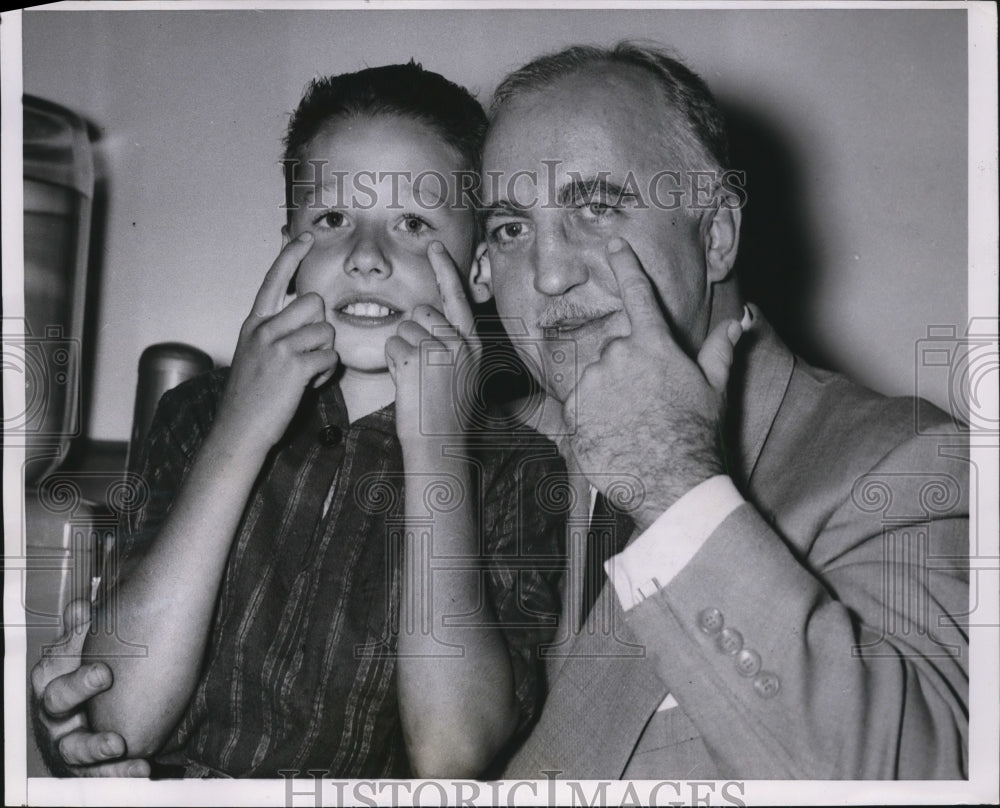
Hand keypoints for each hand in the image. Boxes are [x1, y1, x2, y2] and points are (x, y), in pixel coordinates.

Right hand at [30, 600, 149, 776]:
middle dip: (80, 697)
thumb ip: (83, 628)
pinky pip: (100, 774)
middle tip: (110, 689)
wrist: (95, 708)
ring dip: (95, 748)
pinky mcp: (85, 767)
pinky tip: (143, 768)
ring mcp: (66, 741)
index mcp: (51, 678)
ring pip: (72, 749)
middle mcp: (52, 713)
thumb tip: (81, 607)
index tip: (107, 672)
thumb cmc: (86, 669)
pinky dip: (121, 772)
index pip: (53, 672)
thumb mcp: (83, 646)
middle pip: (56, 706)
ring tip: (118, 744)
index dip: (76, 673)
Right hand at [216, 233, 338, 450]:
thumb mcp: (255, 355)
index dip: (291, 255)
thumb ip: (276, 334)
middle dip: (321, 327)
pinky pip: (330, 358)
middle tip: (308, 353)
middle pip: (314, 303)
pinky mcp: (293, 366)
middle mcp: (263, 329)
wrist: (239, 430)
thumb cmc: (251, 397)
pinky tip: (308, 385)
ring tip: (306, 373)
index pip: (274, 279)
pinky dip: (326, 374)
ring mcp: (277, 346)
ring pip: (326, 330)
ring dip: (325, 353)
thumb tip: (310, 319)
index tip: (306, 235)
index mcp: (253, 324)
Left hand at [385, 241, 481, 444]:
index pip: (456, 296)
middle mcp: (459, 342)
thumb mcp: (463, 373)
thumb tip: (431, 320)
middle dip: (414, 331)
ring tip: (416, 378)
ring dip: (401, 349)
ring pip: (403, 328)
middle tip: (422, 366)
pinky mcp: (414, 360)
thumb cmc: (446, 413)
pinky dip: (391, 361)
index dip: (443, 268)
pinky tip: (405, 381)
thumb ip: (453, 344)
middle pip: (422, 311)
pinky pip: (391, 344)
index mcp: (473, 343)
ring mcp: (438, 350)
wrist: (439, 443)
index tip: (434, 245)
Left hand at [564, 237, 746, 529]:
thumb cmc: (696, 433)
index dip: (625, 264)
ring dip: (607, 391)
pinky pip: (578, 401)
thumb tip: (740, 319)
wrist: (671, 480)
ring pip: (595, 375)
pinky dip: (590, 413)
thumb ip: (721, 348)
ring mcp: (593, 380)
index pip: (637, 292)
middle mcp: (618, 354)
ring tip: (630, 422)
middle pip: (615, 348)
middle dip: (627, 368)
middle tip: (647, 401)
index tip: (614, 244)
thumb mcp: (714, 388)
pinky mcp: (573, 408)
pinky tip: (612, 431)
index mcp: (653, 343)